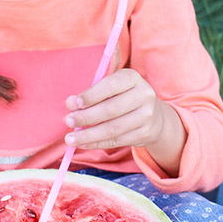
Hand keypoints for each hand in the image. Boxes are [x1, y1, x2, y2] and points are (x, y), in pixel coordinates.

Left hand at [64, 69, 186, 175]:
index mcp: (133, 78)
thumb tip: (70, 104)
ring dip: (88, 135)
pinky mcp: (145, 133)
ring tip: (70, 138)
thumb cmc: (123, 97)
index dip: (91, 95)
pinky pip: (116, 141)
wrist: (153, 115)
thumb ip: (91, 94)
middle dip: (86, 117)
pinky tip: (83, 143)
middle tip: (68, 121)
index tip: (73, 103)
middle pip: (111, 109)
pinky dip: (97, 143)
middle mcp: (144, 95)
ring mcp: (146, 116)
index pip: (111, 85)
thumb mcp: (111, 89)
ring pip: (112, 129)